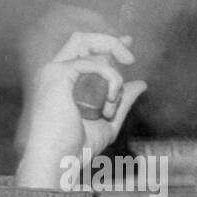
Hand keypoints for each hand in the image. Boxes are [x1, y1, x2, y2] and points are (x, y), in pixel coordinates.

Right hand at [16, 31, 146, 188]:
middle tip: (130, 59)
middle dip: (110, 42)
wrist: (60, 159)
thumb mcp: (109, 121)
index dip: (107, 41)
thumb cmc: (78, 146)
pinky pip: (93, 63)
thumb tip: (141, 83)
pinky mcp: (58, 74)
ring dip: (111, 72)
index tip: (128, 43)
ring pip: (88, 45)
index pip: (84, 48)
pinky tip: (109, 101)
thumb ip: (123, 101)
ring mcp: (54, 70)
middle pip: (83, 37)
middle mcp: (56, 70)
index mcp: (64, 79)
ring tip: (112, 102)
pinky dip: (109, 80)